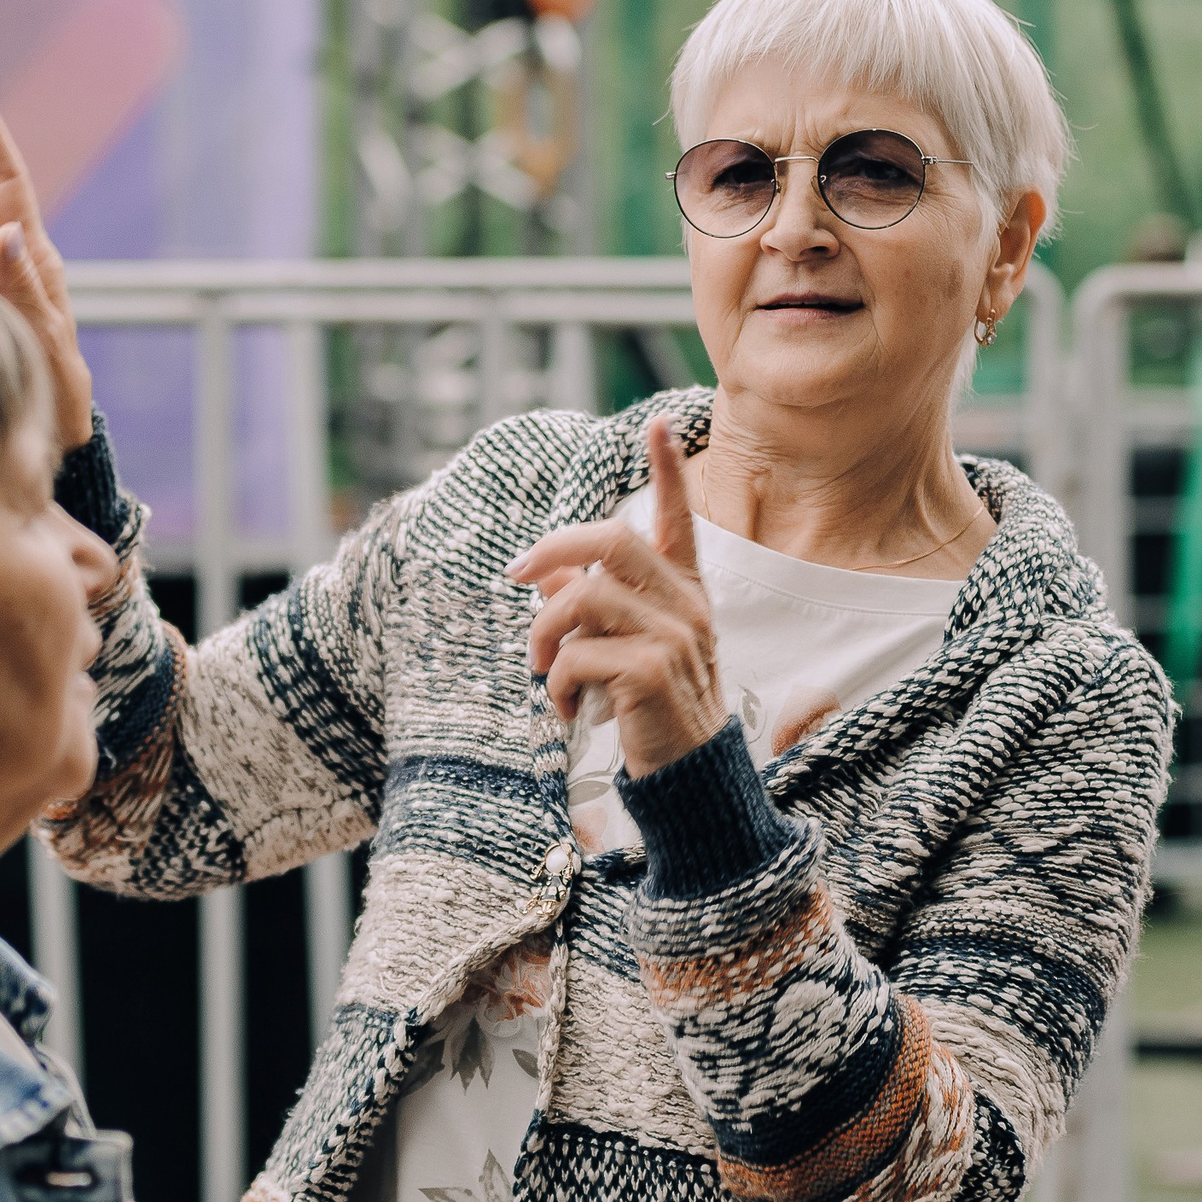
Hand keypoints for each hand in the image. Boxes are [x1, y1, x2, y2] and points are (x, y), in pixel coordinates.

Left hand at [508, 418, 724, 777]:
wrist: (688, 777)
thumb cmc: (652, 709)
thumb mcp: (624, 649)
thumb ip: (587, 605)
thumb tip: (541, 573)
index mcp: (685, 593)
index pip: (677, 522)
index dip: (668, 472)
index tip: (656, 425)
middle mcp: (686, 606)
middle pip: (611, 542)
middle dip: (552, 551)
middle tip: (513, 575)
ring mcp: (674, 637)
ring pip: (582, 599)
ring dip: (544, 635)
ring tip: (542, 670)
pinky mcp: (653, 671)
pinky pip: (577, 655)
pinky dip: (554, 683)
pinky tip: (564, 708)